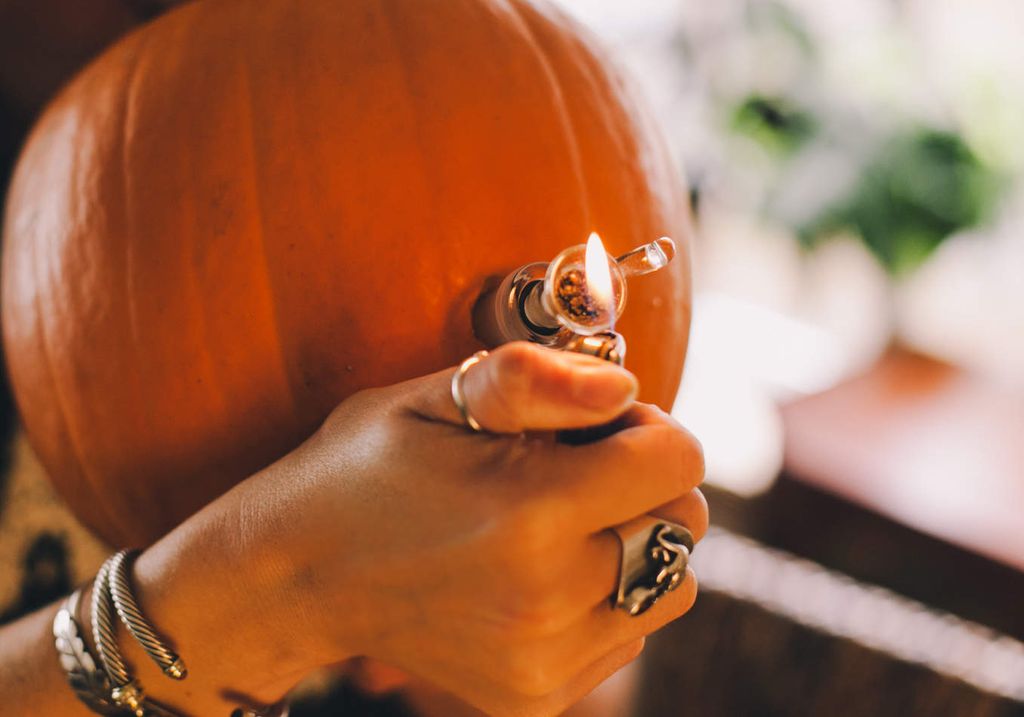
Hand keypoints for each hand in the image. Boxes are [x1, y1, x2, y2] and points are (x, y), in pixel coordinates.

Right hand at [255, 342, 705, 715]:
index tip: (592, 428)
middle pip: (685, 527)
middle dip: (647, 483)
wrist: (296, 576)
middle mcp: (548, 600)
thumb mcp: (435, 398)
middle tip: (575, 470)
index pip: (678, 462)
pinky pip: (627, 635)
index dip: (646, 426)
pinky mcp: (535, 696)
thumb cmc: (366, 470)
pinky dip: (605, 597)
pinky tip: (538, 575)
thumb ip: (534, 379)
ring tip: (559, 525)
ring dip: (635, 544)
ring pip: (668, 587)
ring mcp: (543, 661)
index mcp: (530, 514)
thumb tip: (622, 386)